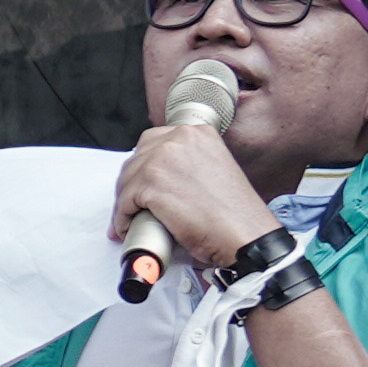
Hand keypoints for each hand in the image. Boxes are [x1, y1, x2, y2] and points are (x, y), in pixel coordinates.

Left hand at [113, 102, 272, 279]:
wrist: (245, 235)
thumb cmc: (234, 213)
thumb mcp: (214, 169)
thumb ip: (190, 163)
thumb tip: (162, 178)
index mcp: (197, 132)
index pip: (154, 142)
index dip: (145, 167)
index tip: (142, 185)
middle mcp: (179, 138)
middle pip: (137, 159)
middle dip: (131, 184)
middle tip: (131, 206)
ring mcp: (164, 159)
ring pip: (127, 180)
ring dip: (125, 202)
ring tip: (128, 221)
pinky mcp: (153, 184)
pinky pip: (125, 202)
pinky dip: (122, 217)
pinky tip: (127, 228)